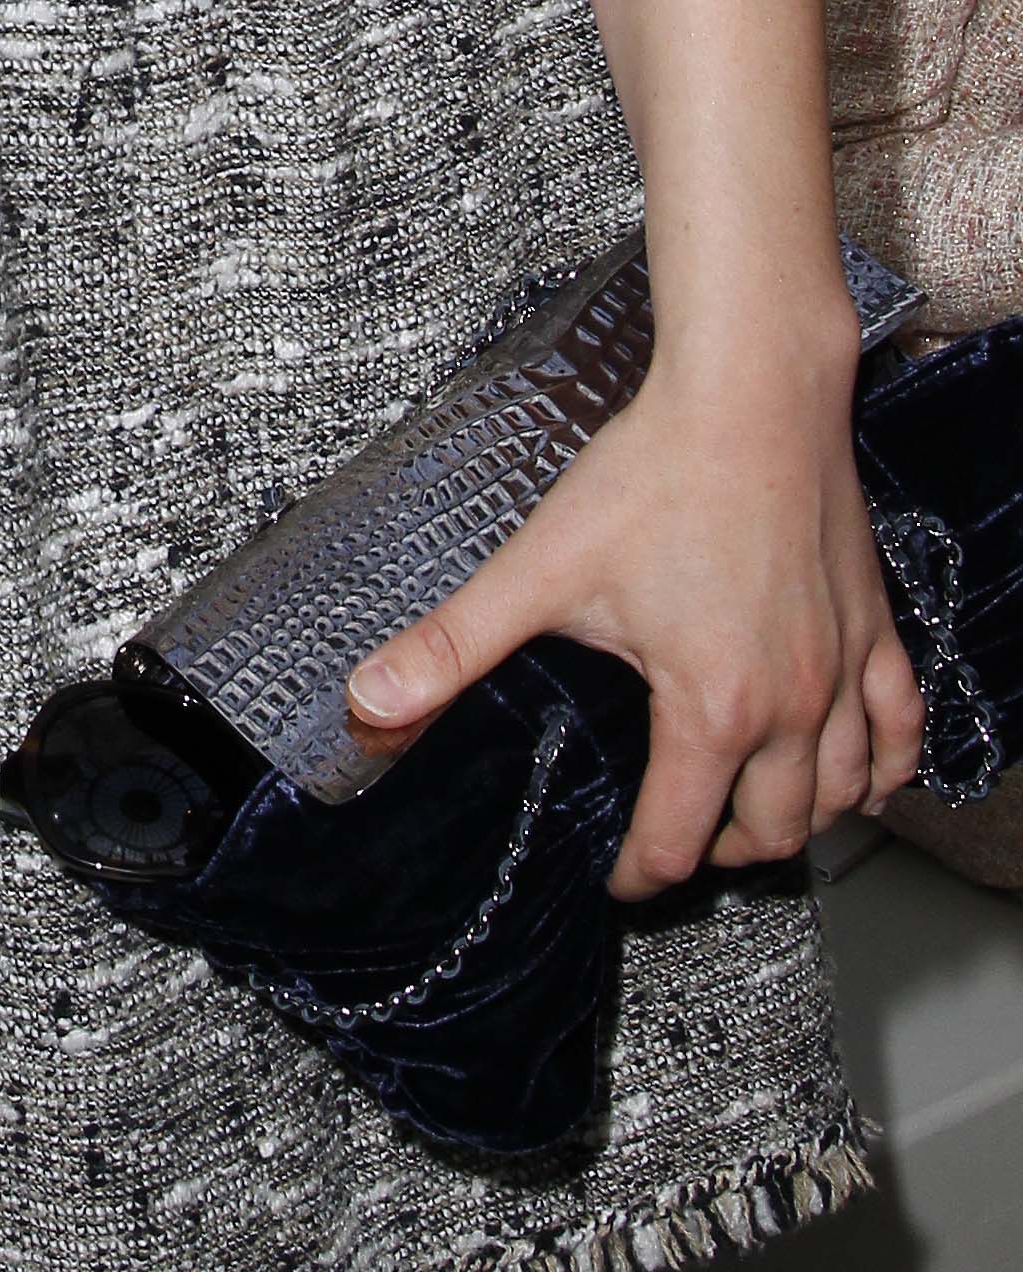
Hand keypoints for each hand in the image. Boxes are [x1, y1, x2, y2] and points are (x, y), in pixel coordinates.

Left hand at [347, 330, 921, 898]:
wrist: (751, 392)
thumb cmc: (656, 472)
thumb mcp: (540, 566)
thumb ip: (454, 644)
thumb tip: (370, 702)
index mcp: (712, 710)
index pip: (679, 839)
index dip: (641, 874)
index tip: (620, 878)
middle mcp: (794, 707)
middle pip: (769, 833)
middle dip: (716, 852)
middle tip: (675, 841)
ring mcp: (843, 670)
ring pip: (842, 795)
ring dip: (797, 820)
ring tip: (747, 816)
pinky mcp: (875, 627)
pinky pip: (900, 727)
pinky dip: (882, 767)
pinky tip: (857, 775)